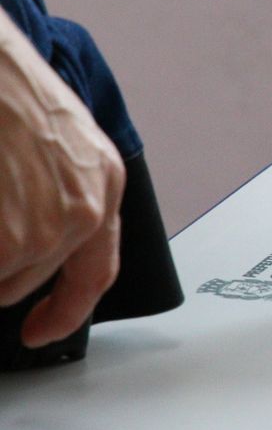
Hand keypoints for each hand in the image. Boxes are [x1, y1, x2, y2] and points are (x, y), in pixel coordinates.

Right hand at [0, 16, 123, 346]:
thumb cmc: (14, 98)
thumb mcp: (66, 148)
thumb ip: (65, 201)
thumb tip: (33, 255)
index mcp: (104, 189)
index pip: (95, 275)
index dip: (66, 312)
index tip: (42, 331)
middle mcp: (81, 216)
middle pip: (25, 281)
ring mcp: (40, 232)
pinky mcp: (6, 244)